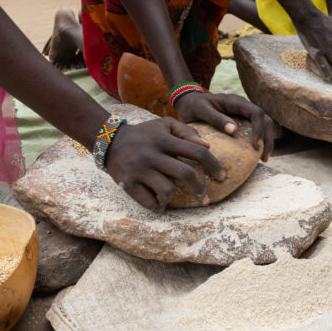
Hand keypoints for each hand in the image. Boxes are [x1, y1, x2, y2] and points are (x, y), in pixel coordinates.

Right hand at [104, 118, 224, 210]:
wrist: (109, 140)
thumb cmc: (144, 134)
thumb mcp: (164, 125)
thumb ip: (186, 132)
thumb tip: (208, 145)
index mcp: (164, 140)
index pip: (197, 152)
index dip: (213, 165)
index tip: (222, 177)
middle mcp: (153, 155)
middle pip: (185, 174)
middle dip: (200, 189)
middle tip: (207, 199)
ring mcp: (140, 171)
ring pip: (167, 190)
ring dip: (174, 197)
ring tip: (172, 196)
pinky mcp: (128, 184)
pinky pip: (149, 202)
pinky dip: (158, 205)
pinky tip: (159, 202)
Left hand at [174, 91, 274, 160]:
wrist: (188, 101)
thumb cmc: (193, 105)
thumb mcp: (200, 110)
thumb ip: (216, 118)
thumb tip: (234, 131)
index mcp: (235, 101)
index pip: (256, 112)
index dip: (259, 128)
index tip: (255, 145)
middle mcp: (244, 107)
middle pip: (266, 119)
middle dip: (268, 138)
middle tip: (264, 157)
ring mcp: (244, 114)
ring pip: (265, 125)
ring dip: (267, 141)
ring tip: (264, 158)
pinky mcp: (242, 122)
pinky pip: (257, 130)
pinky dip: (260, 142)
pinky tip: (256, 155)